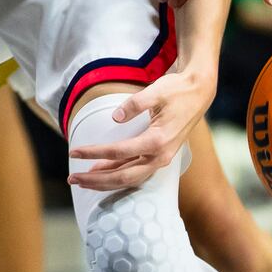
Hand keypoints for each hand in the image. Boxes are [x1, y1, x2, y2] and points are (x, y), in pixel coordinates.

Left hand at [67, 69, 213, 190]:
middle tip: (72, 179)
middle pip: (123, 176)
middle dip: (96, 180)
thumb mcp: (156, 91)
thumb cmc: (177, 90)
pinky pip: (136, 172)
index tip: (74, 151)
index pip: (118, 152)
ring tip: (82, 180)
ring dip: (105, 181)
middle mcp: (160, 156)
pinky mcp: (160, 156)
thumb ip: (134, 104)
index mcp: (158, 140)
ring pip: (129, 178)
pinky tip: (103, 173)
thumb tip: (115, 117)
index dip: (94, 153)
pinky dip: (118, 176)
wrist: (199, 92)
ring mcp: (161, 159)